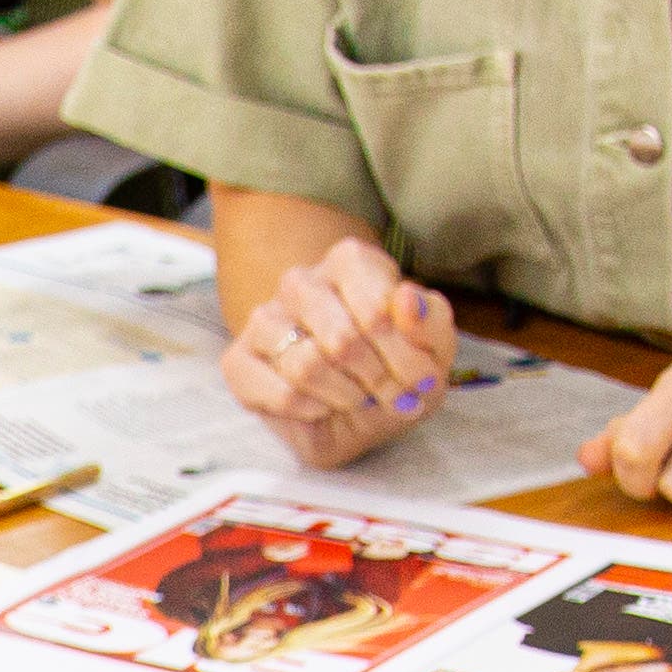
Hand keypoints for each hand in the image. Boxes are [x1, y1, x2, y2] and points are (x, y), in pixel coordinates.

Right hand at [222, 239, 456, 465]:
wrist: (352, 407)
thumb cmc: (393, 368)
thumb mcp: (433, 348)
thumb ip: (431, 320)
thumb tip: (405, 299)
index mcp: (350, 261)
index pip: (378, 310)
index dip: (405, 356)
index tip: (422, 379)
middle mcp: (300, 281)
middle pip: (342, 341)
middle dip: (377, 380)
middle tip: (391, 395)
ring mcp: (264, 319)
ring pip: (307, 367)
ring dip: (344, 396)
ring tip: (357, 398)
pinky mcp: (238, 360)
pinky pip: (280, 394)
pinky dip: (311, 411)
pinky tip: (322, 406)